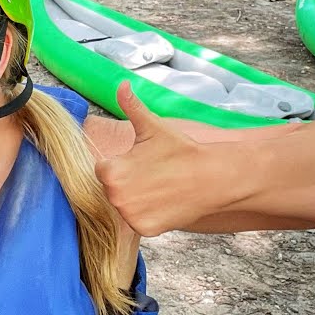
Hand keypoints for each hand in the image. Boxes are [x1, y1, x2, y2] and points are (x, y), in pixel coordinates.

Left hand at [93, 82, 224, 236]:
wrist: (212, 177)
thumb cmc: (180, 150)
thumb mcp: (152, 126)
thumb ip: (131, 105)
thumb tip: (122, 84)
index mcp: (110, 171)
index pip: (102, 170)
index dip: (122, 164)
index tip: (141, 162)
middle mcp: (115, 196)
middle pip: (111, 190)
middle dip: (127, 182)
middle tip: (153, 174)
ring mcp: (129, 216)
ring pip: (124, 207)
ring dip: (136, 200)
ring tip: (159, 187)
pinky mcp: (144, 230)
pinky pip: (138, 223)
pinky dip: (148, 216)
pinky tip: (164, 202)